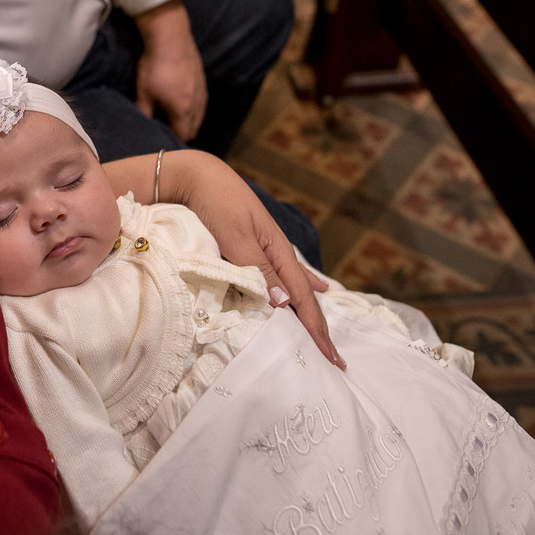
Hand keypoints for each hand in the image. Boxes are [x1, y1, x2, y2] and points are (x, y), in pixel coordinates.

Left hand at [108, 150, 345, 368]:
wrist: (200, 175)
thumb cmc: (216, 203)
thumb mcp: (236, 236)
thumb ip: (259, 268)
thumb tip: (285, 304)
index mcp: (278, 252)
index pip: (303, 299)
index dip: (317, 330)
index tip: (331, 358)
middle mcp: (278, 252)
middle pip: (305, 297)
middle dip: (319, 329)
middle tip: (335, 360)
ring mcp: (269, 248)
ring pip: (296, 288)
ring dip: (310, 314)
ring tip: (325, 335)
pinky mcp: (256, 245)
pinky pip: (286, 275)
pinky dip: (302, 287)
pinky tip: (317, 290)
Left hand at [132, 0, 207, 141]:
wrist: (170, 37)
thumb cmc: (155, 66)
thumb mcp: (143, 92)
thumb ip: (144, 112)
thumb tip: (142, 125)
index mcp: (183, 110)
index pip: (182, 136)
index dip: (172, 141)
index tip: (161, 139)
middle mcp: (197, 104)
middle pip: (193, 128)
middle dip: (181, 132)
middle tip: (165, 129)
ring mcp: (202, 91)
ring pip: (199, 115)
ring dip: (188, 120)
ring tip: (172, 116)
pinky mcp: (202, 79)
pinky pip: (200, 102)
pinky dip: (193, 107)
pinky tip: (180, 99)